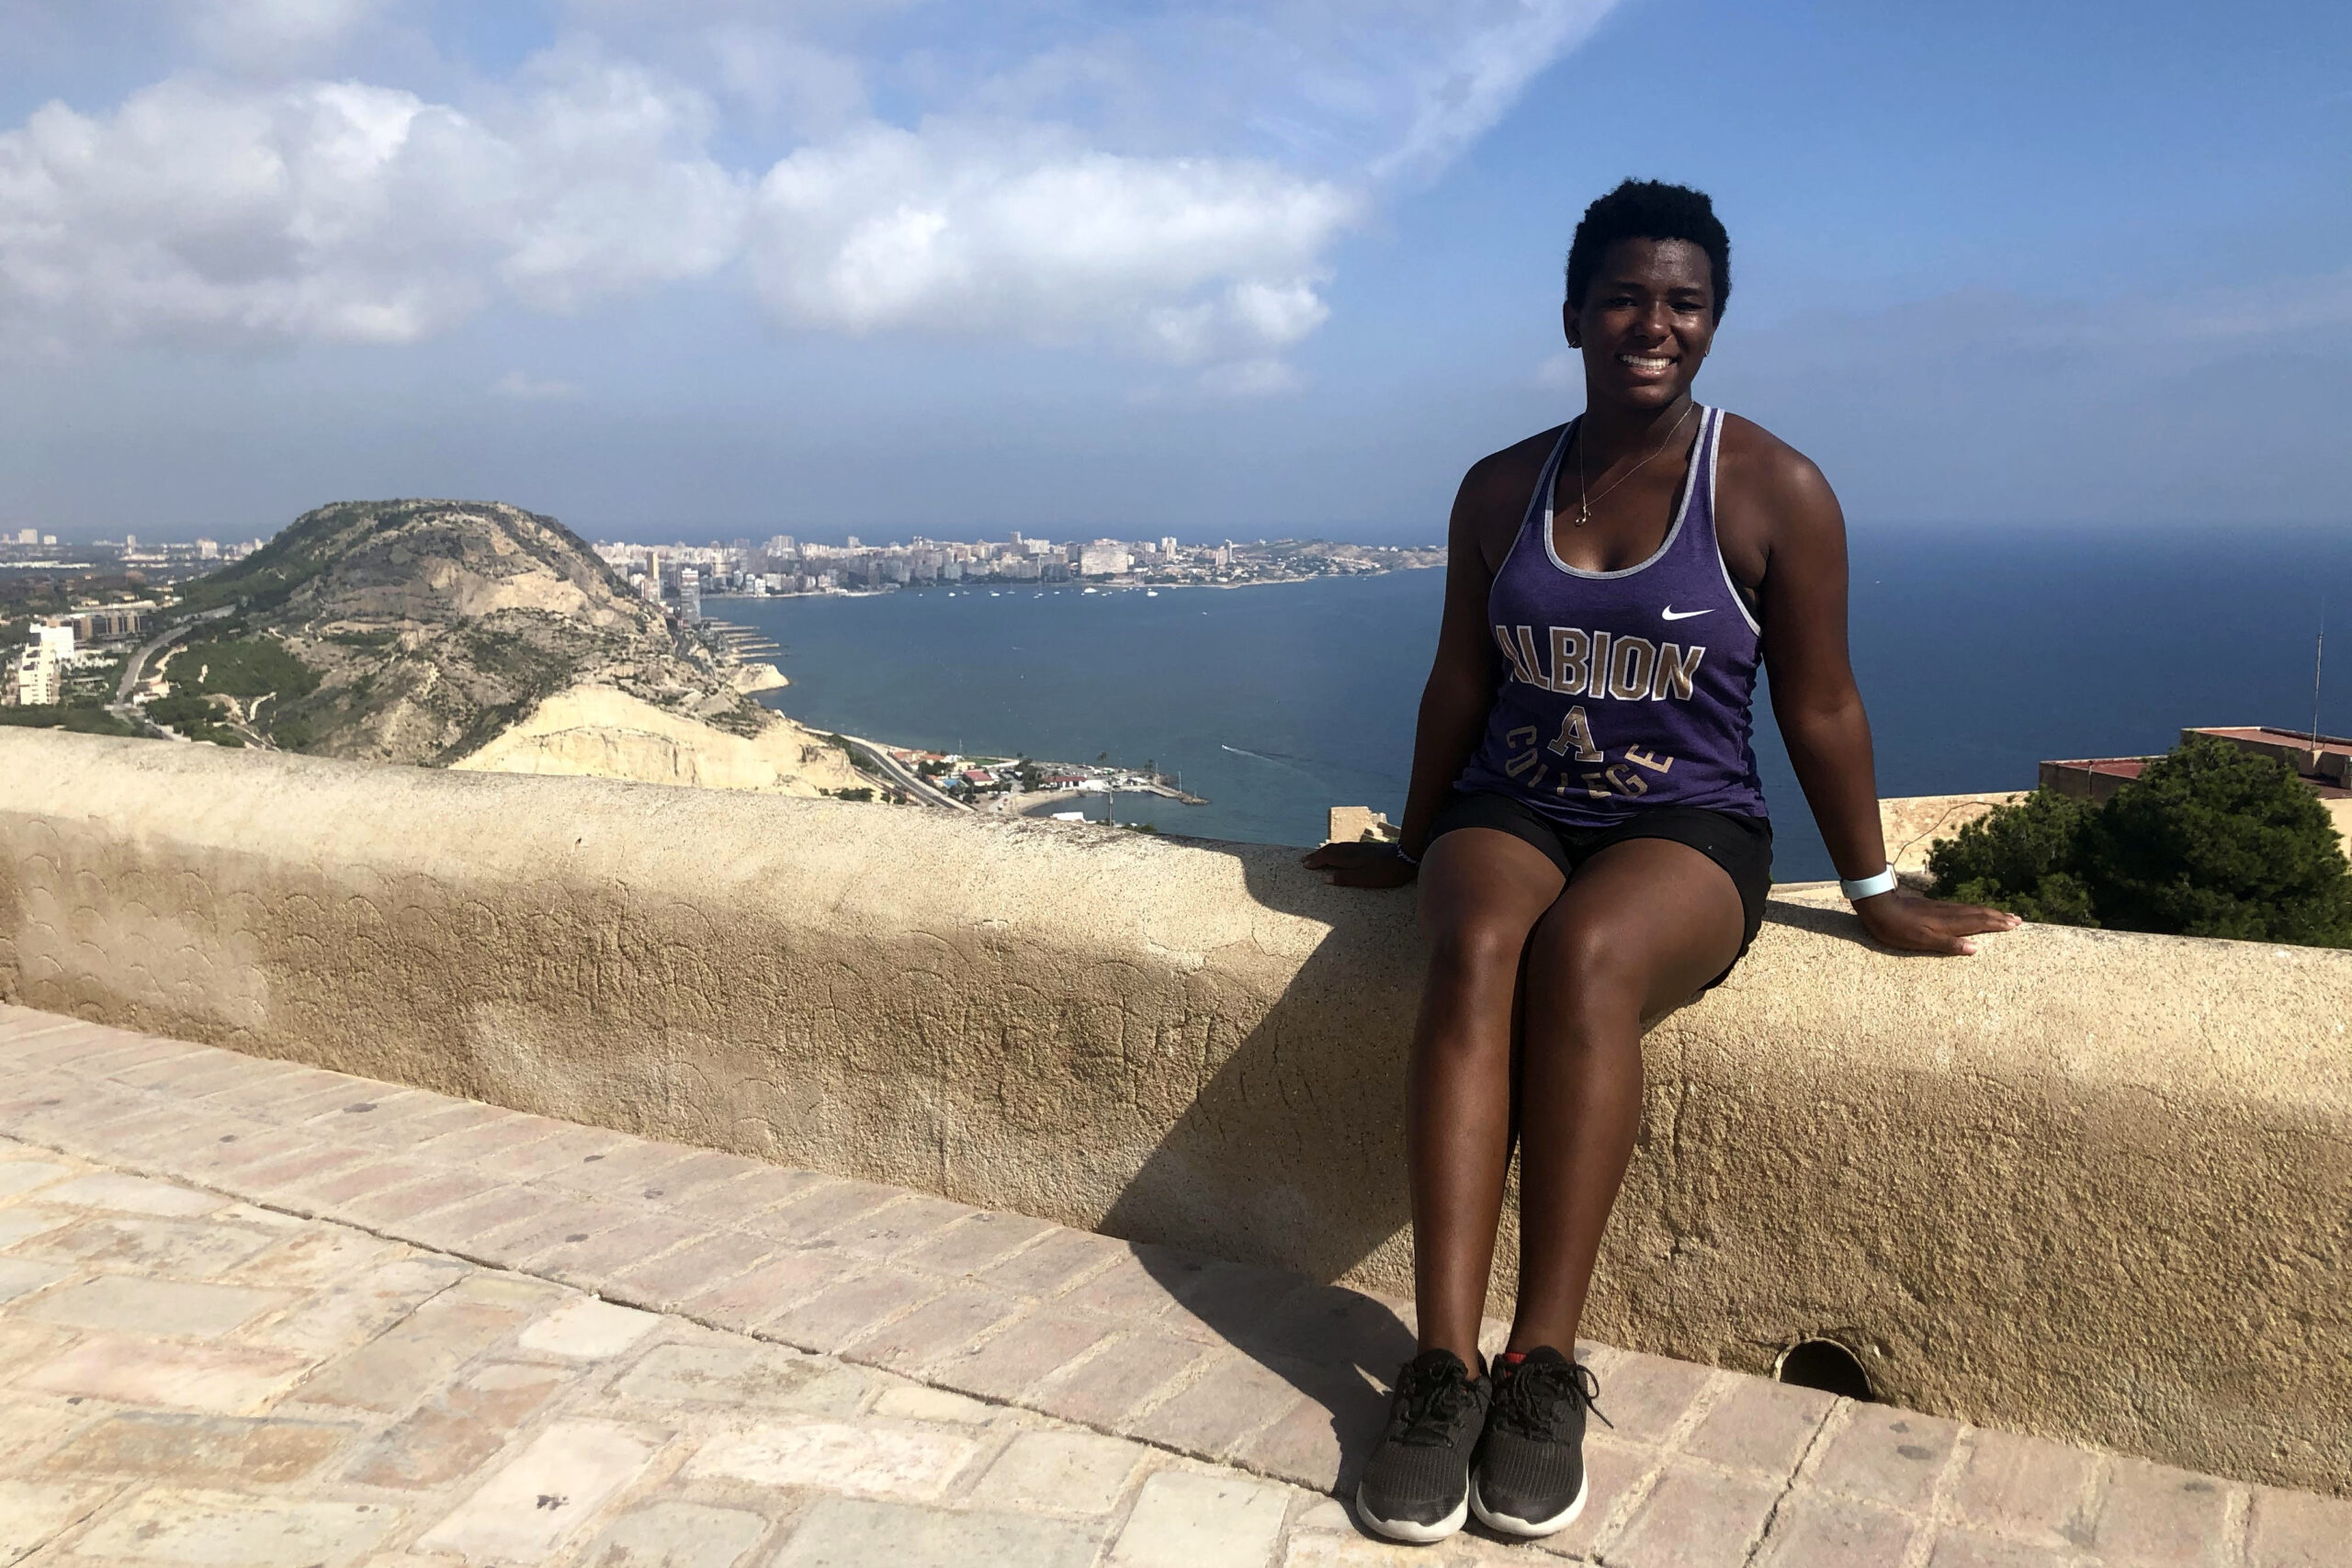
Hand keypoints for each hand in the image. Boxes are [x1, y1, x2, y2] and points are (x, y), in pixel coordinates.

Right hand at [1301, 840, 1417, 888]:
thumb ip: (1346, 879)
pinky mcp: (1367, 848)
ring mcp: (1360, 848)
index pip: (1327, 857)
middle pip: (1330, 850)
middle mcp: (1352, 850)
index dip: (1315, 861)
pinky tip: (1339, 853)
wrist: (1407, 856)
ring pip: (1337, 847)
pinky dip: (1336, 850)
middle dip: (1316, 855)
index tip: (1304, 865)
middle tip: (1305, 860)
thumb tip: (1325, 878)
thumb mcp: (1366, 879)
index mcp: (1350, 858)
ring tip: (1317, 856)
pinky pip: (1345, 847)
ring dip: (1325, 851)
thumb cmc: (1387, 872)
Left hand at [1852, 886, 2020, 954]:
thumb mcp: (1920, 941)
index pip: (1979, 922)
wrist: (1878, 906)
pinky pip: (1961, 908)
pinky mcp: (1933, 907)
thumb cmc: (1896, 928)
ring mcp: (1941, 908)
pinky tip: (1973, 912)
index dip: (1997, 924)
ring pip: (1971, 909)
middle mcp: (1948, 913)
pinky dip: (1974, 911)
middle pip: (1979, 913)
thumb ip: (1947, 944)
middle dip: (1999, 917)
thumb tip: (1975, 949)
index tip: (2014, 925)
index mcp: (1948, 923)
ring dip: (1989, 912)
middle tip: (2017, 919)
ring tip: (2002, 915)